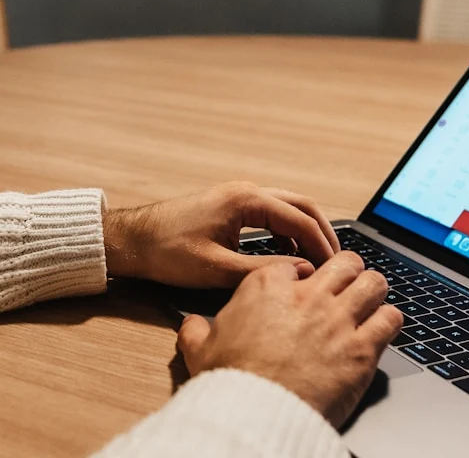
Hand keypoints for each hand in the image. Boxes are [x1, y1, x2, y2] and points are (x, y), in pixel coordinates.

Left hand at [104, 182, 340, 287]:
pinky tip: (287, 259)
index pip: (301, 219)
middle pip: (301, 206)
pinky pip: (271, 216)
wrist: (131, 241)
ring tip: (317, 263)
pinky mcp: (231, 209)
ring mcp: (238, 198)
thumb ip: (263, 271)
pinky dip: (286, 234)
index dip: (322, 246)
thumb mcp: (217, 269)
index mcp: (246, 200)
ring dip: (305, 233)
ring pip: (287, 209)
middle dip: (322, 233)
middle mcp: (246, 192)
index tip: (336, 269)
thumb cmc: (166, 252)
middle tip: (338, 263)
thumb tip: (301, 275)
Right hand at [176, 252, 402, 426]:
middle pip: (344, 262)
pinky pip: (391, 318)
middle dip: (348, 272)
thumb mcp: (199, 350)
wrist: (254, 413)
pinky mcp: (362, 348)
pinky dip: (389, 321)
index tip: (304, 288)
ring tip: (370, 303)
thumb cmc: (228, 381)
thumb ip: (196, 330)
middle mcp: (308, 296)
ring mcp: (339, 319)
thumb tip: (191, 325)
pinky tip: (382, 329)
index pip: (296, 263)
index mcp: (268, 287)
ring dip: (373, 292)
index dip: (303, 276)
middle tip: (346, 287)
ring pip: (374, 282)